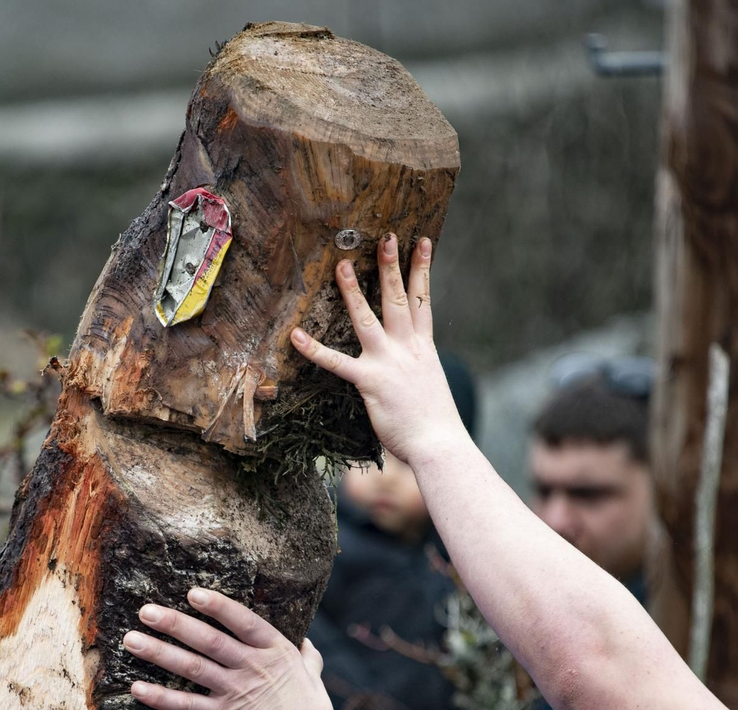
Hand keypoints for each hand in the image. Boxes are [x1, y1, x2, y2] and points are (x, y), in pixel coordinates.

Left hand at [124, 587, 332, 709]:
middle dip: (175, 624)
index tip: (192, 593)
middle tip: (146, 611)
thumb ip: (306, 656)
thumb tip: (305, 642)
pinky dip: (160, 697)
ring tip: (131, 640)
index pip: (242, 621)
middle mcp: (251, 666)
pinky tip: (137, 688)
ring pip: (191, 667)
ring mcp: (235, 691)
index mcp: (274, 650)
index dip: (217, 606)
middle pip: (208, 640)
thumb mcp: (312, 675)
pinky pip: (186, 705)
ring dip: (159, 652)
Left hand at [291, 234, 465, 466]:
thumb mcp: (429, 384)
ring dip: (353, 291)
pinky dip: (315, 349)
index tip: (421, 242)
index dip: (422, 268)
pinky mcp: (370, 381)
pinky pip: (336, 362)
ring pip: (368, 318)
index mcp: (424, 347)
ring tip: (341, 266)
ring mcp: (388, 362)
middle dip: (391, 266)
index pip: (424, 299)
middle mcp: (408, 348)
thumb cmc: (435, 422)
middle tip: (385, 237)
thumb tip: (409, 365)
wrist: (439, 444)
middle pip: (399, 298)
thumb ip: (417, 367)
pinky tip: (297, 335)